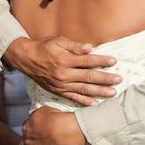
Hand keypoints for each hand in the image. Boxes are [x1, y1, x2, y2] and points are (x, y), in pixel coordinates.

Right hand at [5, 36, 121, 105]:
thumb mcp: (59, 41)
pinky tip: (95, 104)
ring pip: (84, 90)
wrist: (26, 59)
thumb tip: (91, 48)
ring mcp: (61, 85)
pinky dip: (85, 101)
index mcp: (65, 60)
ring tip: (112, 93)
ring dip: (99, 92)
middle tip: (118, 80)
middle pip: (89, 77)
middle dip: (105, 79)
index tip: (114, 61)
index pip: (88, 61)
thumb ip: (75, 46)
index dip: (102, 61)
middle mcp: (64, 74)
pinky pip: (73, 98)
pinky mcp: (58, 91)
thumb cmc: (44, 47)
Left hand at [22, 107, 85, 144]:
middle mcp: (27, 139)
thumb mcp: (44, 110)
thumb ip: (35, 113)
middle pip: (24, 140)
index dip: (31, 129)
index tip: (35, 130)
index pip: (25, 128)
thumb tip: (30, 114)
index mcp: (27, 126)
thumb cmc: (56, 119)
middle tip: (34, 141)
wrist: (64, 131)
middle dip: (28, 140)